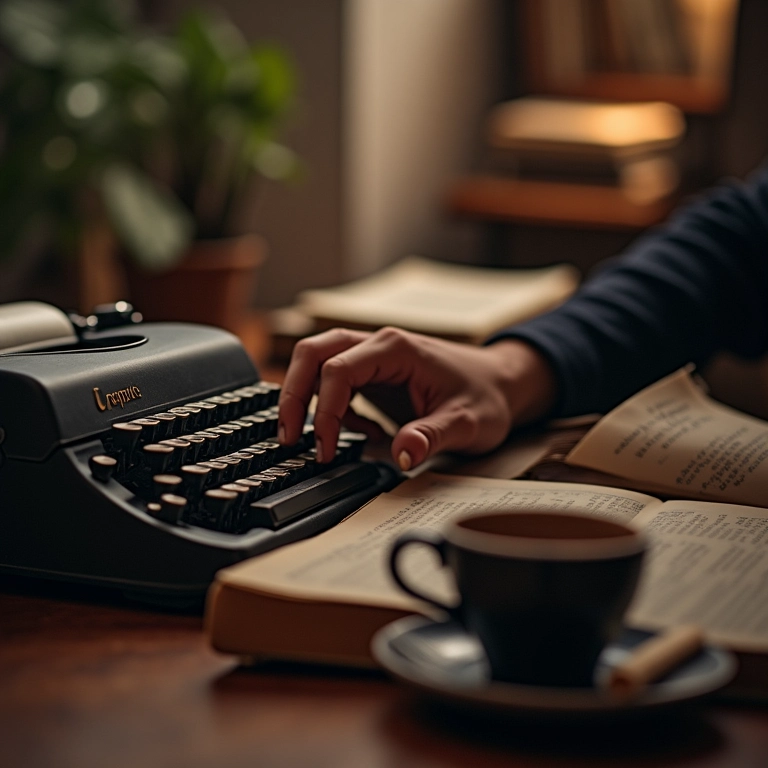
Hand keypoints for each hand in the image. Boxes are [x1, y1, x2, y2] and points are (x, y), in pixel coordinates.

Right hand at [278, 327, 557, 469]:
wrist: (503, 384)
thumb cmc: (487, 397)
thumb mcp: (467, 423)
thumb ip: (433, 436)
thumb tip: (402, 454)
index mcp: (397, 350)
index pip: (338, 369)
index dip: (324, 411)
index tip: (325, 449)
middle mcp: (379, 346)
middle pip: (313, 354)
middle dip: (294, 395)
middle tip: (288, 437)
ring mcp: (374, 357)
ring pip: (317, 363)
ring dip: (304, 397)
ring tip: (305, 439)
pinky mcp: (374, 373)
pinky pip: (335, 382)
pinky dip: (332, 408)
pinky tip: (357, 434)